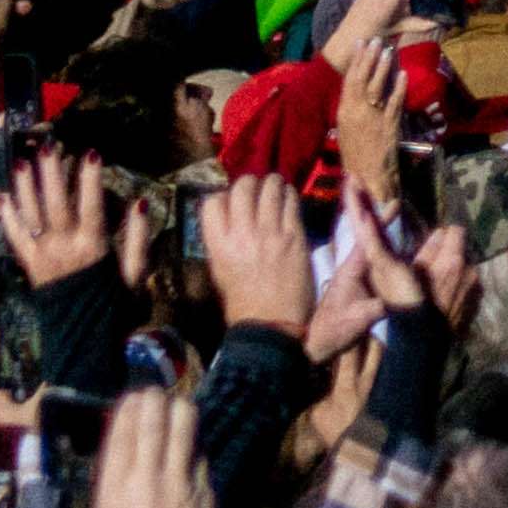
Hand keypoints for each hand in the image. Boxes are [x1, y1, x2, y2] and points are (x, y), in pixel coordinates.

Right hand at [199, 173, 315, 335]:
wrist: (272, 325)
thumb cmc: (243, 303)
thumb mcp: (221, 270)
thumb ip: (224, 240)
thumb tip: (231, 217)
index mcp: (217, 244)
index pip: (213, 202)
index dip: (223, 196)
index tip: (232, 200)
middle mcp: (241, 234)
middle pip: (242, 187)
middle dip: (249, 182)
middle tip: (257, 186)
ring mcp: (269, 233)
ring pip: (269, 188)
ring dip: (272, 182)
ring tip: (275, 185)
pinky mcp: (295, 237)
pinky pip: (291, 202)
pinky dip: (289, 194)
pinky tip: (289, 197)